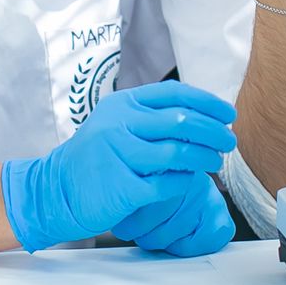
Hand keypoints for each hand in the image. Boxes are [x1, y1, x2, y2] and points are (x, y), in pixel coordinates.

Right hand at [1, 81, 236, 252]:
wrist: (55, 190)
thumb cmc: (94, 159)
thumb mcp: (114, 124)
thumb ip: (148, 117)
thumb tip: (199, 114)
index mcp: (121, 104)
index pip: (174, 94)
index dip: (207, 102)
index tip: (228, 113)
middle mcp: (119, 124)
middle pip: (181, 121)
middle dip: (213, 131)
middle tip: (230, 140)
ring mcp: (119, 155)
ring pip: (177, 152)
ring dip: (204, 157)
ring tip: (216, 162)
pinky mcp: (122, 187)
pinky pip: (167, 183)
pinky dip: (185, 181)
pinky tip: (192, 181)